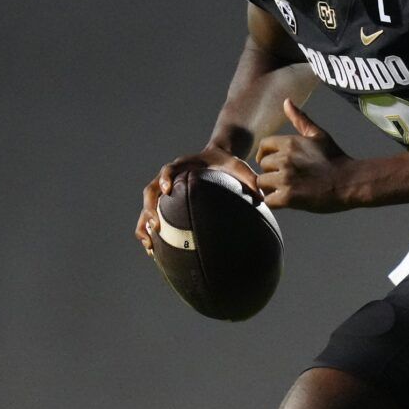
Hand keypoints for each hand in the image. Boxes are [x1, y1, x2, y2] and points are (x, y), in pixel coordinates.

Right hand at [137, 146, 259, 253]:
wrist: (216, 158)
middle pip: (151, 191)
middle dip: (150, 208)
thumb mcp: (239, 168)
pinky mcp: (165, 202)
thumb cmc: (227, 164)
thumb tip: (264, 199)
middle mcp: (168, 178)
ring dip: (144, 225)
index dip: (165, 179)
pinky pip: (151, 217)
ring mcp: (164, 191)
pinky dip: (149, 232)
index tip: (166, 190)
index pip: (169, 170)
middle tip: (156, 225)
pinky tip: (153, 250)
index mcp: (183, 166)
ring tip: (149, 245)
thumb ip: (250, 180)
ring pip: (147, 207)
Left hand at [255, 99, 355, 211]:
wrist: (350, 182)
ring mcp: (285, 178)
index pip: (263, 146)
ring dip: (272, 188)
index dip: (266, 155)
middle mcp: (284, 158)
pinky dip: (276, 202)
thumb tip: (286, 102)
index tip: (274, 163)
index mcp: (290, 142)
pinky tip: (289, 201)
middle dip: (272, 172)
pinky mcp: (288, 197)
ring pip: (263, 183)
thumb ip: (300, 119)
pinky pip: (269, 201)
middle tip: (288, 179)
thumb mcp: (319, 135)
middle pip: (262, 166)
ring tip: (287, 190)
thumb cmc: (335, 159)